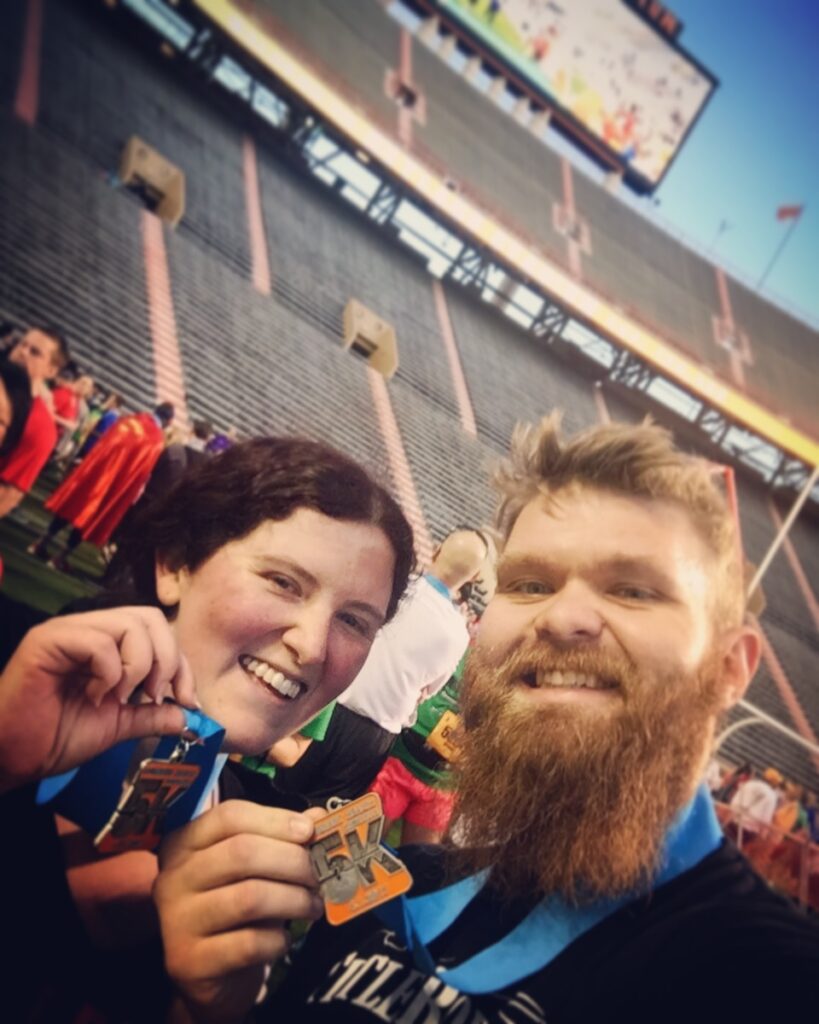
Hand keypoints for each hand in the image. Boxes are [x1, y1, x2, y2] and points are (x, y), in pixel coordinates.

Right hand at [0, 607, 198, 791]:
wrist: (12, 758)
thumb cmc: (54, 738)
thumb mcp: (117, 725)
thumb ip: (152, 715)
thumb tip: (190, 715)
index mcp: (106, 642)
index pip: (158, 630)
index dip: (180, 664)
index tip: (187, 700)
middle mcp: (88, 629)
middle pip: (150, 618)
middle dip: (166, 660)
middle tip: (153, 696)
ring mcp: (67, 631)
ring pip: (130, 625)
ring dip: (137, 667)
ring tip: (120, 697)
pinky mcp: (47, 641)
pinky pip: (99, 642)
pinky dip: (108, 672)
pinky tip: (93, 695)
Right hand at [154, 801, 324, 1022]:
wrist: (210, 976)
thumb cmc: (235, 910)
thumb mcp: (254, 868)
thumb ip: (282, 839)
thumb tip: (318, 817)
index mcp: (185, 843)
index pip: (229, 816)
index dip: (275, 819)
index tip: (308, 830)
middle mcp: (173, 877)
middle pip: (242, 853)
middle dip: (292, 861)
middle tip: (320, 874)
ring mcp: (177, 921)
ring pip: (249, 897)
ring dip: (294, 900)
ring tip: (313, 905)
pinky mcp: (189, 962)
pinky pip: (248, 944)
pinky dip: (277, 940)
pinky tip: (285, 939)